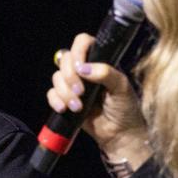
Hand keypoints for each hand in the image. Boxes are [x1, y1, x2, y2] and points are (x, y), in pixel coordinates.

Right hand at [49, 34, 150, 176]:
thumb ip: (106, 73)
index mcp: (101, 61)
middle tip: (81, 92)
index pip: (83, 42)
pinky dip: (55, 100)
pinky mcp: (66, 99)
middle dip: (69, 77)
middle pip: (65, 59)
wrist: (120, 135)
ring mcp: (75, 84)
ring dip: (64, 92)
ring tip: (78, 107)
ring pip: (57, 77)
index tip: (80, 68)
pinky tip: (65, 109)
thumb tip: (84, 69)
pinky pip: (51, 93)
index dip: (78, 51)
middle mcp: (86, 69)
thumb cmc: (126, 109)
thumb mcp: (122, 88)